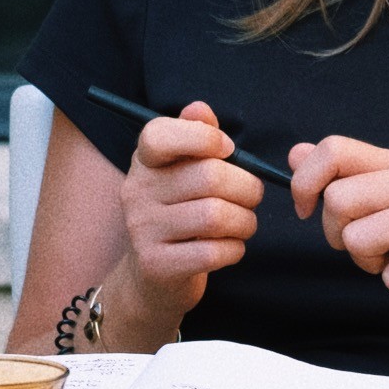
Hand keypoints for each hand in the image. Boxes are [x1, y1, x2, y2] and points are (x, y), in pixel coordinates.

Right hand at [110, 101, 263, 324]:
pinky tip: (230, 248)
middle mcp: (136, 191)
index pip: (159, 134)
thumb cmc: (180, 215)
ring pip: (216, 216)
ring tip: (243, 224)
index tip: (227, 151)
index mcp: (144, 162)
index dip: (203, 137)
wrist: (153, 279)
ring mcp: (142, 229)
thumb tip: (201, 108)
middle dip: (247, 188)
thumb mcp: (182, 172)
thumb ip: (195, 137)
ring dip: (245, 221)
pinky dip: (234, 249)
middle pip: (209, 177)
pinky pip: (213, 252)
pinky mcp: (156, 264)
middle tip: (252, 198)